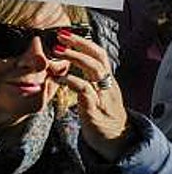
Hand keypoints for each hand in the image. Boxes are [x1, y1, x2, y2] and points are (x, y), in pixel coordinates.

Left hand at [52, 28, 129, 158]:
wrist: (116, 141)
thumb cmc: (102, 115)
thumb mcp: (97, 93)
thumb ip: (87, 78)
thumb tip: (71, 62)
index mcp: (106, 80)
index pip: (99, 54)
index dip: (84, 42)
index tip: (65, 33)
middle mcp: (108, 85)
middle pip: (98, 57)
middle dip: (79, 44)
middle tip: (60, 36)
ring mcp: (103, 97)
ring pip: (95, 71)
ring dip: (75, 58)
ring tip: (57, 51)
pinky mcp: (96, 110)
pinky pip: (86, 92)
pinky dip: (72, 81)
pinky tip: (57, 78)